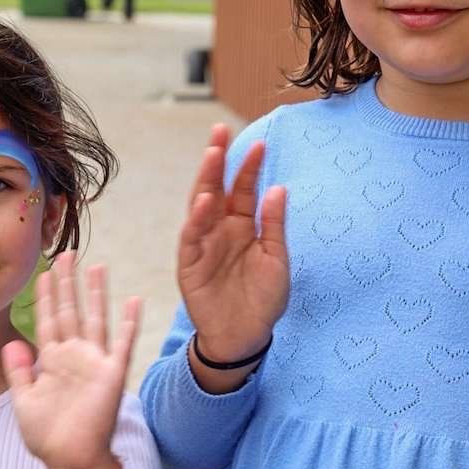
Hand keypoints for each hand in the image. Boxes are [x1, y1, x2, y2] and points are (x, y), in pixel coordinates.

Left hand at [2, 254, 140, 468]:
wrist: (71, 462)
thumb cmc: (48, 436)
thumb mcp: (23, 401)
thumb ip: (18, 371)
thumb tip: (12, 341)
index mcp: (51, 360)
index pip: (47, 319)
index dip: (44, 295)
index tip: (42, 271)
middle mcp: (73, 355)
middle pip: (69, 310)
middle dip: (67, 282)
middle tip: (66, 253)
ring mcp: (94, 362)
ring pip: (94, 318)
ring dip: (95, 293)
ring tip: (96, 266)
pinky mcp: (112, 374)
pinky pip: (122, 343)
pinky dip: (128, 322)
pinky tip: (133, 300)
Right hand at [180, 124, 287, 365]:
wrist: (246, 338)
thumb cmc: (263, 300)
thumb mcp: (277, 259)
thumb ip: (274, 225)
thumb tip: (278, 188)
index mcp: (242, 226)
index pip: (243, 189)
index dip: (249, 167)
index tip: (259, 144)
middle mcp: (220, 230)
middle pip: (216, 187)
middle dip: (217, 159)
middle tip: (220, 130)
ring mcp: (203, 245)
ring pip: (200, 206)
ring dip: (204, 180)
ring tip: (212, 154)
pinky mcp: (190, 265)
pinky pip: (191, 237)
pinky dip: (196, 219)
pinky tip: (205, 201)